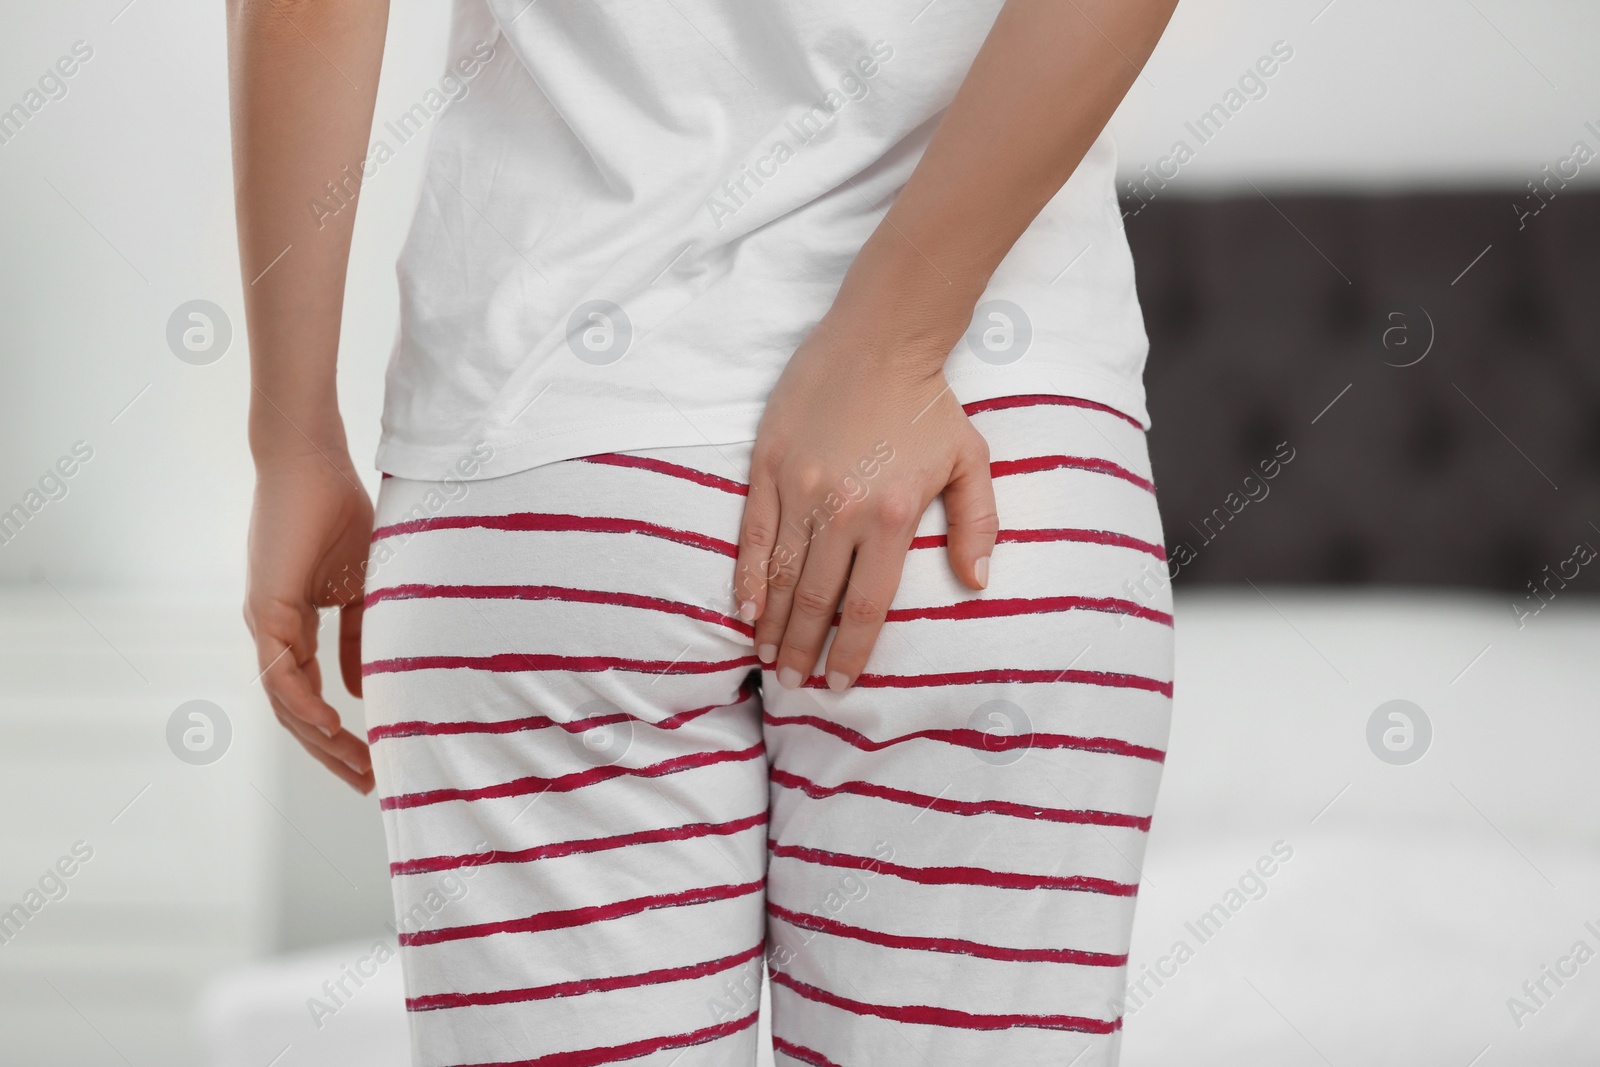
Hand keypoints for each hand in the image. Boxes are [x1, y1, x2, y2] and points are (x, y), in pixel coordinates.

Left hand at [244, 448, 375, 792]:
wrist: (310, 462)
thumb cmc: (340, 511)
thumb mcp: (365, 587)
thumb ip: (363, 638)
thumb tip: (362, 690)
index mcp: (294, 627)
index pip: (312, 696)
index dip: (340, 733)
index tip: (375, 761)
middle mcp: (273, 633)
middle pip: (296, 714)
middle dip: (332, 753)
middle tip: (369, 783)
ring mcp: (265, 624)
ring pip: (286, 704)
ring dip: (321, 740)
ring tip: (359, 766)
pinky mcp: (266, 610)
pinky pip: (282, 674)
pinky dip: (306, 704)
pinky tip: (334, 725)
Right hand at [735, 310, 997, 691]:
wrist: (880, 338)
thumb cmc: (929, 403)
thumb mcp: (971, 462)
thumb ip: (978, 526)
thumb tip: (976, 583)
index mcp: (893, 517)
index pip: (867, 606)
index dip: (851, 652)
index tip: (839, 683)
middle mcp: (842, 510)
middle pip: (817, 600)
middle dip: (805, 650)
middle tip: (795, 683)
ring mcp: (800, 487)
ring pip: (779, 574)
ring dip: (772, 624)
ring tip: (769, 658)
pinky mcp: (768, 464)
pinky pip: (751, 533)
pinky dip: (747, 575)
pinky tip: (745, 608)